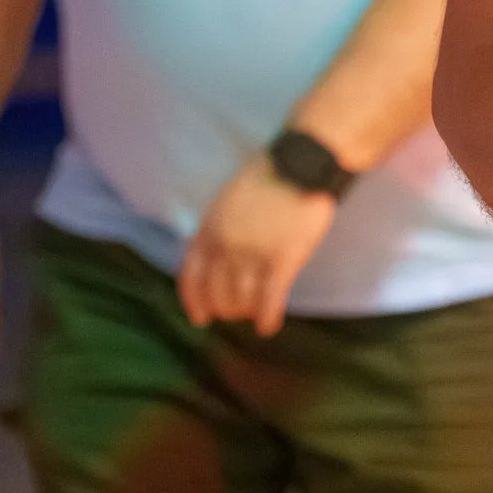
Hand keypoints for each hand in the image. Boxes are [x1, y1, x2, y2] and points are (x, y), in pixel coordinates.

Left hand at [179, 155, 336, 336]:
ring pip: (242, 300)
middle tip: (235, 315)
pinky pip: (270, 299)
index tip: (200, 317)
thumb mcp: (227, 201)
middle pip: (218, 294)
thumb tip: (214, 260)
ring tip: (254, 315)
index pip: (191, 277)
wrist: (301, 165)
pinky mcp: (283, 260)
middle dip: (225, 310)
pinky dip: (267, 317)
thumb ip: (216, 230)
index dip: (194, 302)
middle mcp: (226, 246)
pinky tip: (269, 326)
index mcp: (209, 229)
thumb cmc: (267, 178)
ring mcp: (254, 254)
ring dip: (246, 313)